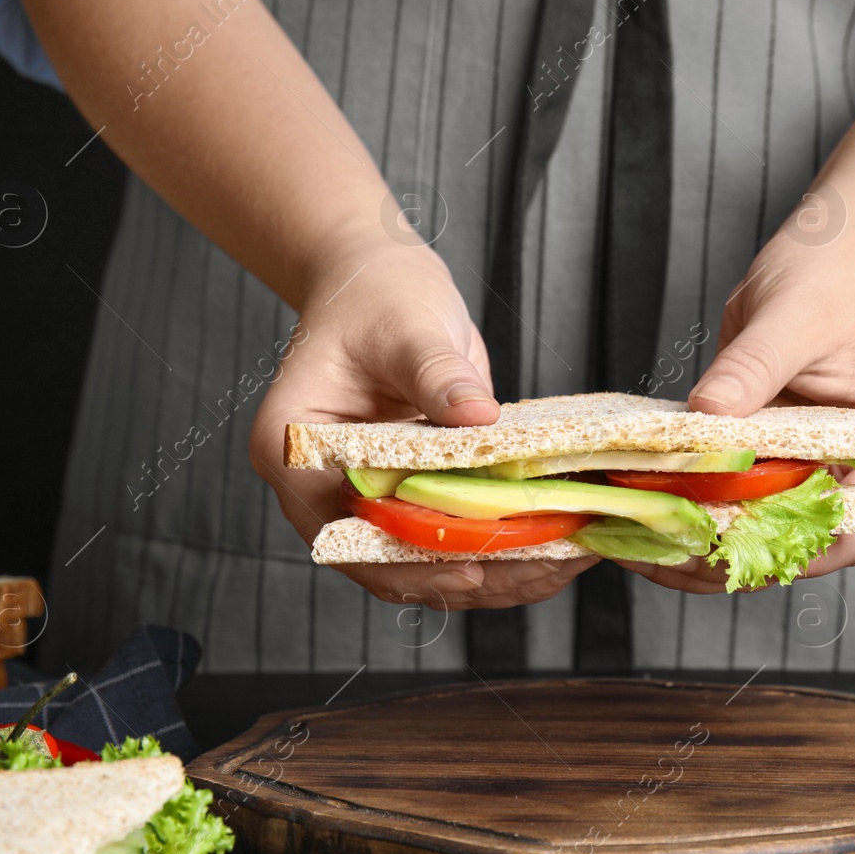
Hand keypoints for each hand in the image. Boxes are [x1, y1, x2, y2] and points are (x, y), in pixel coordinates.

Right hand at [250, 241, 598, 610]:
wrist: (382, 277)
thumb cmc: (375, 293)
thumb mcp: (406, 327)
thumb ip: (437, 374)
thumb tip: (478, 415)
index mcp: (295, 451)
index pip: (341, 533)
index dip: (403, 563)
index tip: (470, 569)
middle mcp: (325, 485)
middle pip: (389, 560)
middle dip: (467, 576)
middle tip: (542, 573)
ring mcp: (370, 491)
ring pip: (425, 558)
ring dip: (493, 570)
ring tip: (559, 566)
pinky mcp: (413, 488)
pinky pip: (452, 530)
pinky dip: (499, 541)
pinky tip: (553, 541)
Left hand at [615, 219, 854, 594]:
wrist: (835, 248)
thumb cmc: (835, 275)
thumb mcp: (794, 315)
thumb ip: (753, 368)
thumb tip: (706, 415)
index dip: (797, 550)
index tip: (726, 548)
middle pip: (806, 543)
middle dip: (733, 557)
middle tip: (659, 555)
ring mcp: (818, 466)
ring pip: (765, 530)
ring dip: (704, 543)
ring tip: (637, 546)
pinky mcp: (777, 456)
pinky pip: (738, 496)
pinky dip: (694, 508)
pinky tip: (641, 513)